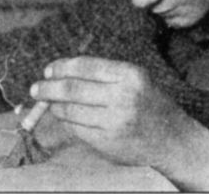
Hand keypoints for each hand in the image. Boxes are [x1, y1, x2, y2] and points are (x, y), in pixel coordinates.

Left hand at [31, 56, 208, 190]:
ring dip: (54, 106)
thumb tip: (61, 72)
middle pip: (72, 89)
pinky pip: (76, 128)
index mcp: (130, 75)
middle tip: (36, 88)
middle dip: (48, 88)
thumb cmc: (150, 104)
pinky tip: (63, 117)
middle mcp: (122, 97)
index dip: (62, 67)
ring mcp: (114, 121)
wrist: (173, 140)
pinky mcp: (107, 142)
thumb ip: (103, 75)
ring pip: (70, 110)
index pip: (85, 66)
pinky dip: (65, 122)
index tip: (48, 69)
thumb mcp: (135, 80)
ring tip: (48, 102)